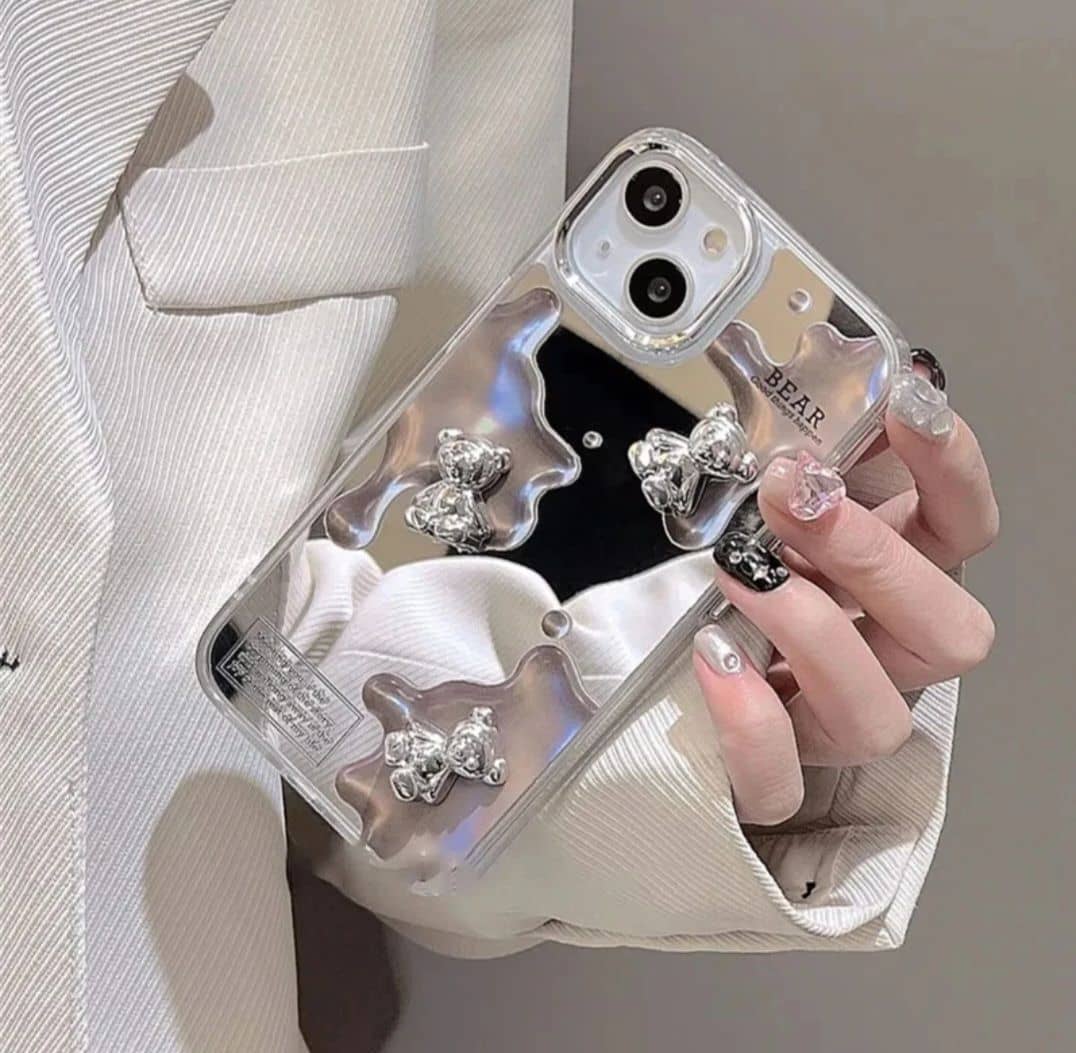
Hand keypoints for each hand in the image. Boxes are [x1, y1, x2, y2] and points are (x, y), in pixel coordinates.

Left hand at [692, 372, 998, 825]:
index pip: (964, 530)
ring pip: (876, 715)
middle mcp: (887, 658)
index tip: (906, 404)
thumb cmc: (743, 576)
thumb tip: (815, 400)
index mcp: (901, 582)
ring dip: (811, 630)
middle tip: (796, 496)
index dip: (951, 470)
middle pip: (950, 633)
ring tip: (740, 572)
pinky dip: (749, 721)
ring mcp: (833, 724)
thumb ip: (806, 469)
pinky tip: (714, 654)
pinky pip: (780, 779)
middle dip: (875, 557)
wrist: (684, 665)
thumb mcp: (775, 511)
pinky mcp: (774, 772)